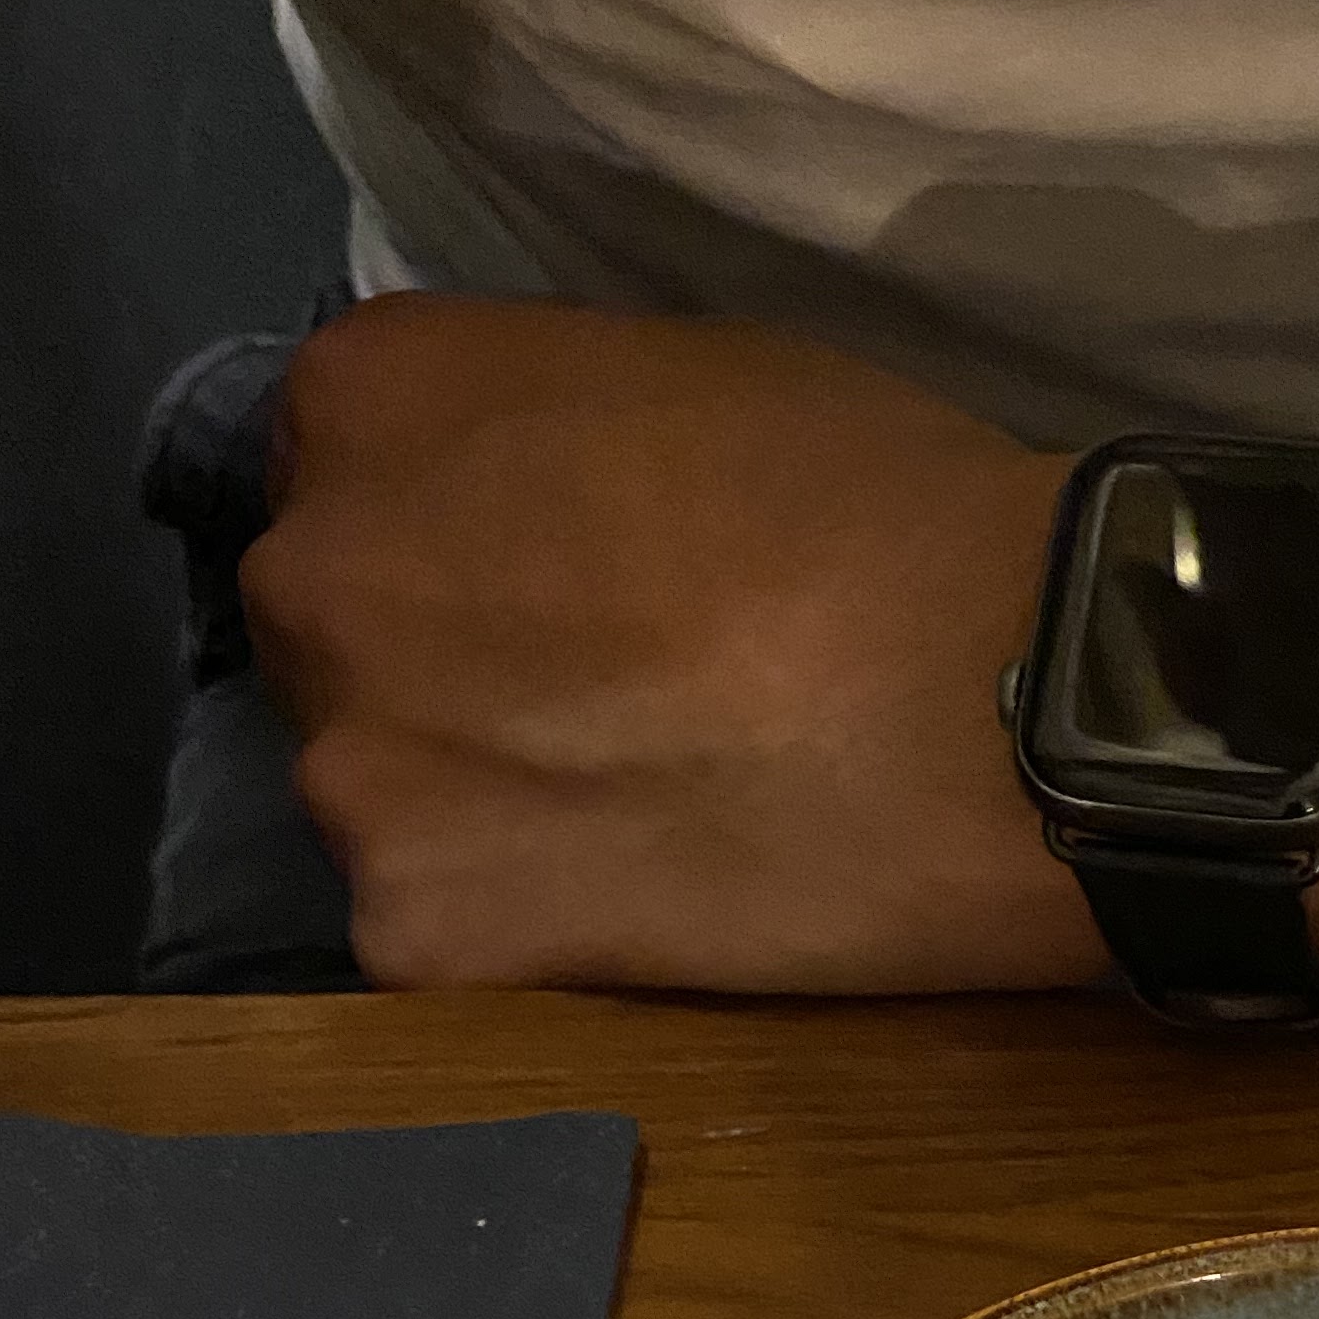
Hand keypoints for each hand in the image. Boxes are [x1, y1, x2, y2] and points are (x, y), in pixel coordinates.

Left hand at [242, 297, 1101, 991]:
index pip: (348, 473)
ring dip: (480, 816)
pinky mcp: (419, 931)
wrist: (1002, 702)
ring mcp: (355, 766)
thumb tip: (530, 514)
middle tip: (609, 716)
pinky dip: (526, 935)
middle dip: (447, 678)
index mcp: (369, 397)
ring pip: (382, 799)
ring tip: (645, 824)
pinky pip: (442, 939)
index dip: (461, 541)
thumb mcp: (678, 379)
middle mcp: (316, 572)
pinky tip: (651, 907)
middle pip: (339, 642)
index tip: (559, 589)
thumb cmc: (878, 506)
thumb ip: (544, 440)